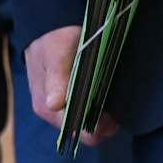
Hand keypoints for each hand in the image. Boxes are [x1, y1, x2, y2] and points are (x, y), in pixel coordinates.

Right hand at [24, 25, 116, 146]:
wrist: (48, 28)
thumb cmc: (53, 40)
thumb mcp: (56, 54)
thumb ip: (57, 79)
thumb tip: (54, 105)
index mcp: (47, 108)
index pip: (81, 134)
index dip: (100, 125)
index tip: (112, 108)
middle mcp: (53, 113)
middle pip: (87, 130)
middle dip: (104, 118)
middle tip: (114, 94)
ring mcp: (61, 108)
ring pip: (89, 121)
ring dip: (102, 110)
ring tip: (110, 89)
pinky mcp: (69, 100)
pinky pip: (88, 111)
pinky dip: (99, 104)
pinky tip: (104, 88)